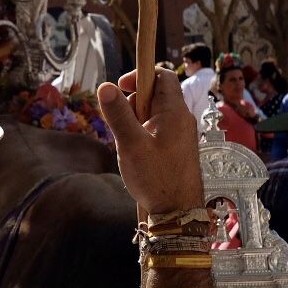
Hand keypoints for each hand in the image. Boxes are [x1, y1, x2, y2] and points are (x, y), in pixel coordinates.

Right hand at [97, 68, 204, 215]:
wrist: (178, 212)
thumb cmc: (156, 179)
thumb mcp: (131, 145)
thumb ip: (118, 115)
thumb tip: (105, 86)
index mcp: (174, 112)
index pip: (163, 76)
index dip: (141, 75)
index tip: (121, 88)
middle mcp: (182, 119)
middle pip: (156, 95)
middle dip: (134, 103)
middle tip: (122, 125)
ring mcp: (181, 135)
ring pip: (155, 115)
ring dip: (137, 122)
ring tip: (128, 144)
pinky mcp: (178, 149)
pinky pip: (158, 131)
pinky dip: (144, 135)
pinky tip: (136, 155)